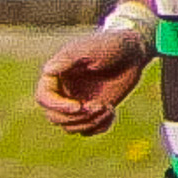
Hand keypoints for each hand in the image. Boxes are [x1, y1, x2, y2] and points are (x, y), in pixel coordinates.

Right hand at [34, 31, 148, 136]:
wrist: (133, 53)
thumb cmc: (112, 46)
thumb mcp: (91, 49)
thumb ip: (69, 58)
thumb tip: (47, 70)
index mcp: (56, 77)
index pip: (44, 98)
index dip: (57, 106)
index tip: (79, 106)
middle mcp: (62, 93)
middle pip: (54, 117)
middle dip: (77, 117)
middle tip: (99, 106)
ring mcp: (76, 104)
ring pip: (69, 127)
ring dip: (89, 122)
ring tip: (108, 108)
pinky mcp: (91, 112)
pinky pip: (87, 131)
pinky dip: (99, 127)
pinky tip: (112, 112)